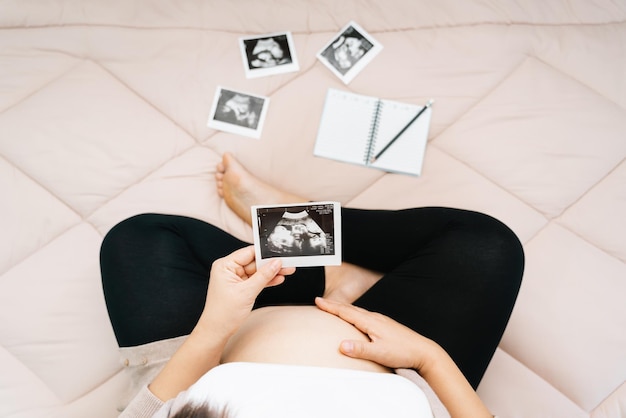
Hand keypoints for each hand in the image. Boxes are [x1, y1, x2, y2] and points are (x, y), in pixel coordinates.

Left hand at [198, 246, 294, 337]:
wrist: (217, 331)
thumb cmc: (224, 313)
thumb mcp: (247, 292)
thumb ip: (263, 276)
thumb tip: (276, 263)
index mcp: (225, 265)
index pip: (248, 253)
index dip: (264, 253)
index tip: (279, 254)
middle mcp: (229, 269)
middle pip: (254, 262)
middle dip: (271, 264)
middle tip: (287, 264)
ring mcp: (235, 278)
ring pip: (257, 271)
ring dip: (271, 272)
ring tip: (287, 271)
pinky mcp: (240, 286)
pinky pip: (255, 280)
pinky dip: (266, 280)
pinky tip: (278, 279)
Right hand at [315, 297, 439, 371]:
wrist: (423, 351)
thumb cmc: (402, 352)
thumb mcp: (380, 353)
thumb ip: (360, 350)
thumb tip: (341, 346)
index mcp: (371, 322)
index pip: (346, 312)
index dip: (331, 307)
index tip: (317, 301)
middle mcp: (375, 318)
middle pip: (350, 309)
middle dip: (334, 305)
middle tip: (320, 301)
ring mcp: (381, 321)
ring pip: (358, 312)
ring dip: (344, 309)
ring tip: (334, 308)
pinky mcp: (386, 326)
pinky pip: (365, 316)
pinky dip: (354, 314)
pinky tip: (356, 319)